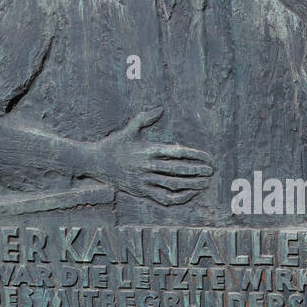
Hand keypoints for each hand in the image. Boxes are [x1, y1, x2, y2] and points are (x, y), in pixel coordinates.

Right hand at [91, 108, 213, 205]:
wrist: (95, 162)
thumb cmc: (114, 144)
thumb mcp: (129, 129)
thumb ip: (145, 118)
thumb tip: (160, 108)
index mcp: (148, 150)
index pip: (177, 152)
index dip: (194, 155)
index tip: (207, 157)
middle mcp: (148, 166)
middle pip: (177, 170)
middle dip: (196, 171)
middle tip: (211, 171)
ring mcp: (145, 180)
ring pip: (173, 185)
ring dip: (191, 185)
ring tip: (204, 183)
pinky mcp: (141, 191)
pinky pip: (163, 198)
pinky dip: (178, 198)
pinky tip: (188, 195)